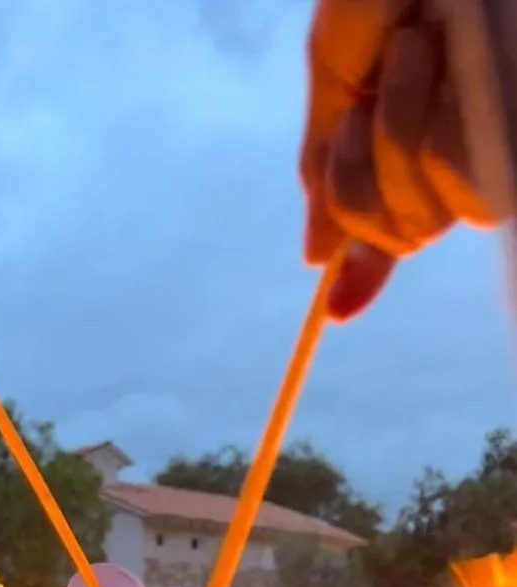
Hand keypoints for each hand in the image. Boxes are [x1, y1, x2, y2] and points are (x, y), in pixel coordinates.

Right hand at [301, 0, 493, 319]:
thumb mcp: (335, 69)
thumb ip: (321, 164)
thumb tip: (315, 254)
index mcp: (406, 137)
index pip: (389, 224)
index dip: (365, 268)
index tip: (334, 312)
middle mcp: (450, 152)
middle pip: (399, 235)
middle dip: (360, 179)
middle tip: (362, 97)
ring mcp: (485, 149)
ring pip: (424, 218)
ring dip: (394, 137)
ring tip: (409, 48)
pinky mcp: (508, 141)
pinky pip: (454, 182)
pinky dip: (426, 122)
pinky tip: (435, 57)